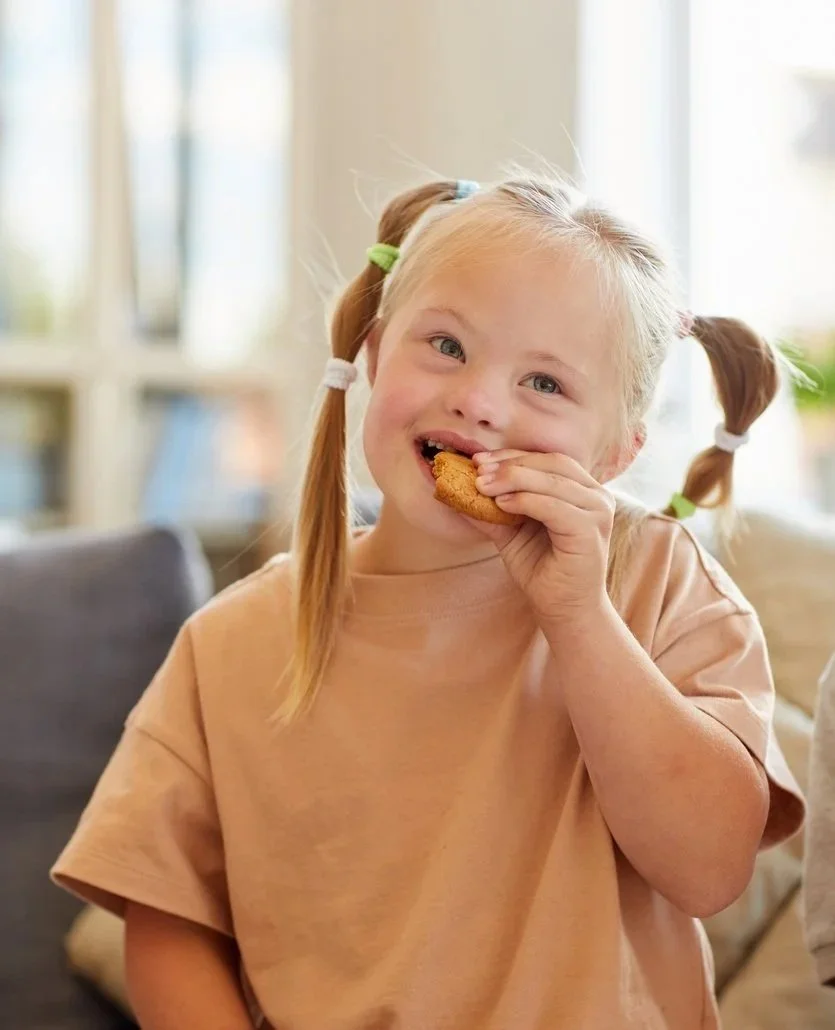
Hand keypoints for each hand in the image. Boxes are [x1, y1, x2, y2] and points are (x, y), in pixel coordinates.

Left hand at [472, 450, 615, 622]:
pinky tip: (502, 504)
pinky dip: (526, 501)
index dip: (512, 456)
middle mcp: (596, 496)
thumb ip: (490, 510)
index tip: (478, 459)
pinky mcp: (590, 532)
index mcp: (582, 490)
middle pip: (552, 463)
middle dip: (511, 464)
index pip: (547, 460)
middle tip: (478, 470)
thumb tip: (455, 489)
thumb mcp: (511, 533)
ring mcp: (598, 512)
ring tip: (483, 486)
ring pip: (553, 481)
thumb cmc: (542, 570)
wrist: (564, 610)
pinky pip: (555, 507)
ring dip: (513, 479)